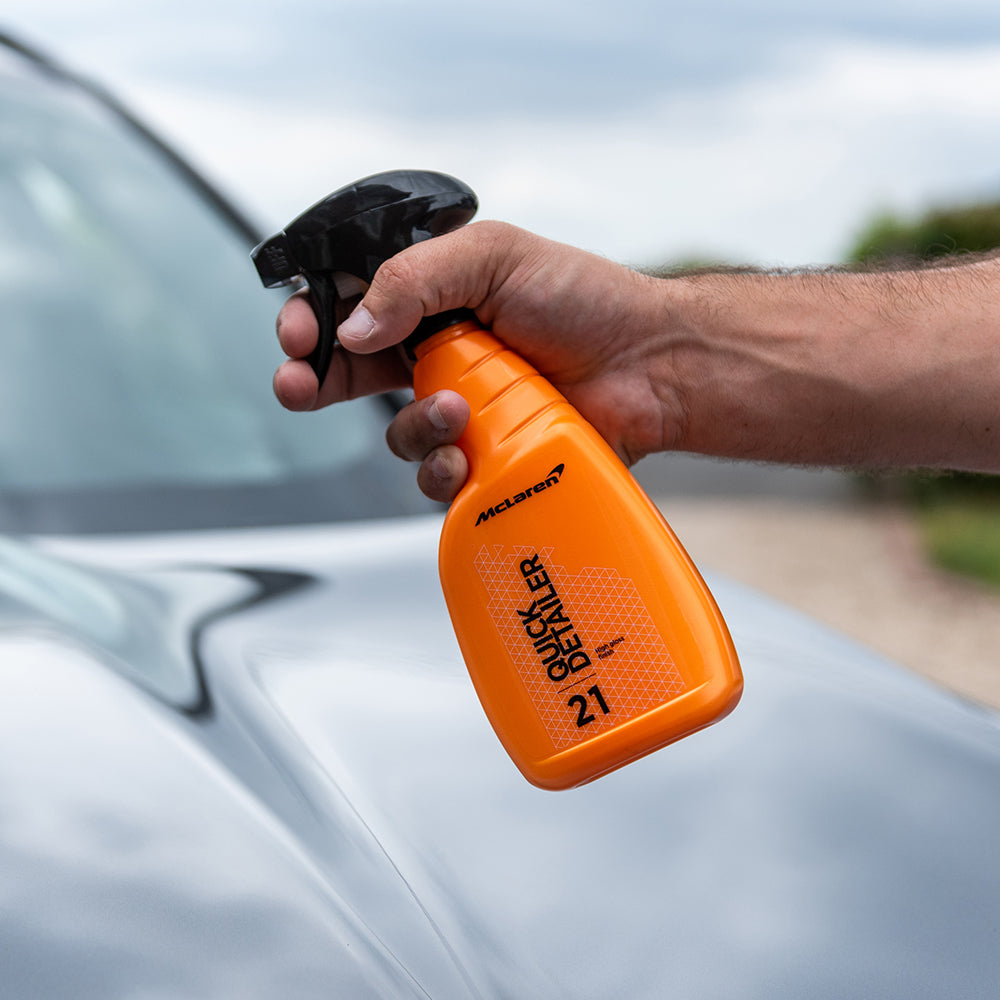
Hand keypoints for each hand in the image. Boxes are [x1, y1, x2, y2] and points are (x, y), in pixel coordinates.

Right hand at [274, 221, 682, 500]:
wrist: (650, 363)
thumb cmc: (584, 299)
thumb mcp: (493, 256)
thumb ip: (414, 279)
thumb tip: (353, 325)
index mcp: (434, 299)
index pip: (351, 307)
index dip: (314, 322)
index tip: (296, 335)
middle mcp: (440, 355)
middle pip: (350, 374)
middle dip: (314, 380)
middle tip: (298, 385)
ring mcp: (462, 408)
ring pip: (397, 431)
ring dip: (412, 425)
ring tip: (454, 410)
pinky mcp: (486, 456)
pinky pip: (436, 475)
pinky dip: (440, 470)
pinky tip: (465, 456)